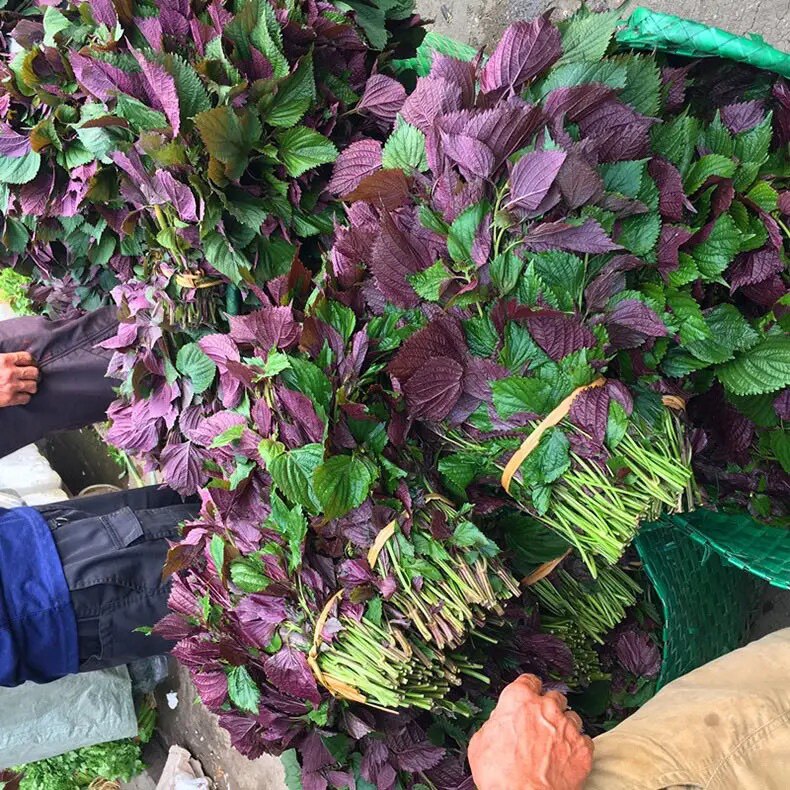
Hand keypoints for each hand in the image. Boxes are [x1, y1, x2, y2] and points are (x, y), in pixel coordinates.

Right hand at [0, 352, 38, 406]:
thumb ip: (4, 360)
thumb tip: (15, 359)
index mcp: (5, 360)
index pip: (27, 358)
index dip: (30, 361)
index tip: (30, 364)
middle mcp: (10, 372)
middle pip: (34, 372)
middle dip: (32, 374)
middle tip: (30, 376)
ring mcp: (11, 386)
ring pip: (33, 386)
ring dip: (30, 386)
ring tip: (27, 386)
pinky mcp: (10, 399)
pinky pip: (26, 398)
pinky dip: (25, 397)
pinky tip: (21, 395)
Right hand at [468, 675, 593, 789]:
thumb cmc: (500, 775)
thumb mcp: (480, 742)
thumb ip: (494, 724)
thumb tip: (497, 725)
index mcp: (519, 699)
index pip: (528, 680)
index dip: (528, 688)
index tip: (528, 695)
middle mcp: (545, 707)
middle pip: (554, 696)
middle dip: (548, 708)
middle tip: (540, 723)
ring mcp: (567, 727)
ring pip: (571, 716)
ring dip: (564, 726)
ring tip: (555, 742)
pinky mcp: (582, 748)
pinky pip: (585, 740)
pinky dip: (577, 746)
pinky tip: (567, 756)